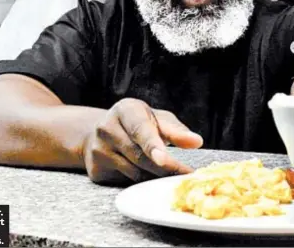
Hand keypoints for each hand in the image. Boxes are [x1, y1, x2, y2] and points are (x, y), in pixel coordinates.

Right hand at [82, 98, 202, 184]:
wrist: (100, 133)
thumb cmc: (138, 124)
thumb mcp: (157, 119)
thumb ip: (176, 130)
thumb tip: (197, 141)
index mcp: (125, 110)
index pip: (140, 129)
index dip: (153, 145)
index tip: (165, 159)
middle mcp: (106, 128)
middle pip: (139, 155)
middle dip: (165, 167)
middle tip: (186, 176)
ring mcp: (98, 150)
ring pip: (134, 172)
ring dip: (156, 177)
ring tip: (173, 177)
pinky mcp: (96, 170)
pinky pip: (125, 181)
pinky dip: (142, 182)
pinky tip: (151, 178)